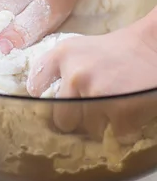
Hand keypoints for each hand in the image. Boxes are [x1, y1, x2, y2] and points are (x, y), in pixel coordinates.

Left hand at [27, 10, 156, 138]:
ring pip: (88, 129)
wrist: (151, 47)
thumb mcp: (79, 49)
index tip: (51, 103)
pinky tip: (127, 105)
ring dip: (101, 122)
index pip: (36, 86)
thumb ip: (59, 69)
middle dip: (75, 119)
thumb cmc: (114, 50)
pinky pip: (114, 133)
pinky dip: (122, 126)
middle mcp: (74, 73)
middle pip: (61, 119)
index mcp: (62, 54)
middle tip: (89, 109)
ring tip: (112, 101)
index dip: (43, 99)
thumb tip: (38, 97)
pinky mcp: (118, 109)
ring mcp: (96, 92)